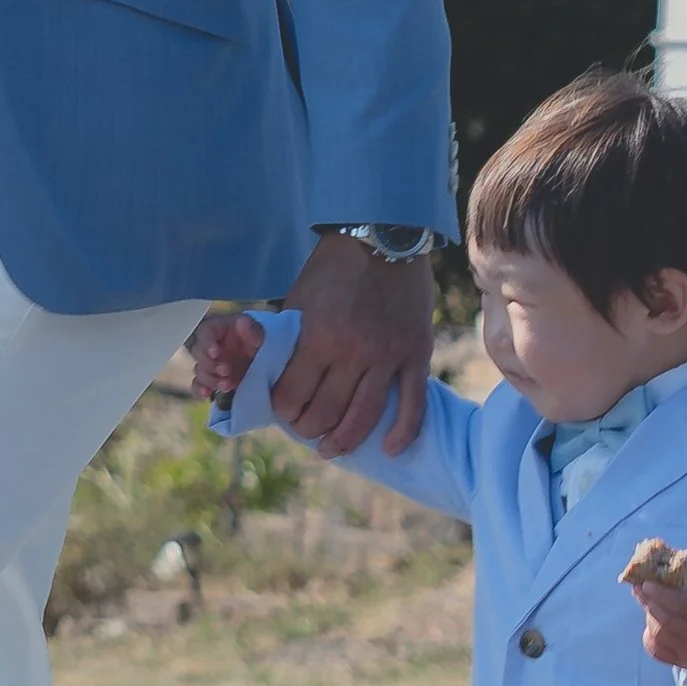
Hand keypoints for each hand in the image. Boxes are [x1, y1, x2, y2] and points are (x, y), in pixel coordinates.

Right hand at [191, 309, 264, 403]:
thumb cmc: (259, 340)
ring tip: (228, 385)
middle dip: (210, 364)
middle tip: (226, 370)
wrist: (266, 361)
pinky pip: (198, 384)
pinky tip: (207, 393)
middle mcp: (210, 346)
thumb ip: (251, 329)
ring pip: (199, 371)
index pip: (206, 332)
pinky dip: (200, 389)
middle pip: (199, 353)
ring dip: (211, 379)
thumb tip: (242, 322)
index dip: (206, 342)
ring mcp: (210, 364)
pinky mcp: (212, 379)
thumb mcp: (259, 333)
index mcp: (219, 329)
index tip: (215, 352)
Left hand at [271, 233, 434, 457]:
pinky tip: (389, 449)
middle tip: (304, 431)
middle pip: (326, 413)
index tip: (280, 411)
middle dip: (308, 429)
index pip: (292, 395)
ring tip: (331, 449)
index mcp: (319, 337)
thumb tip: (269, 373)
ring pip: (365, 417)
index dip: (281, 411)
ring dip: (344, 440)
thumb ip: (289, 338)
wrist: (384, 236)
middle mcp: (354, 352)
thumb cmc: (334, 267)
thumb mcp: (299, 299)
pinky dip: (402, 432)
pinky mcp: (417, 354)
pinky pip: (413, 404)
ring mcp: (389, 356)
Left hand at [634, 573, 686, 681]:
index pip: (681, 605)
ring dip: (650, 618)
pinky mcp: (684, 665)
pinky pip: (657, 652)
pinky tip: (651, 626)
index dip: (661, 594)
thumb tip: (680, 571)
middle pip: (667, 620)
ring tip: (650, 606)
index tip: (646, 583)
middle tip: (639, 589)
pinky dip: (649, 638)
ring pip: (660, 635)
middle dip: (649, 603)